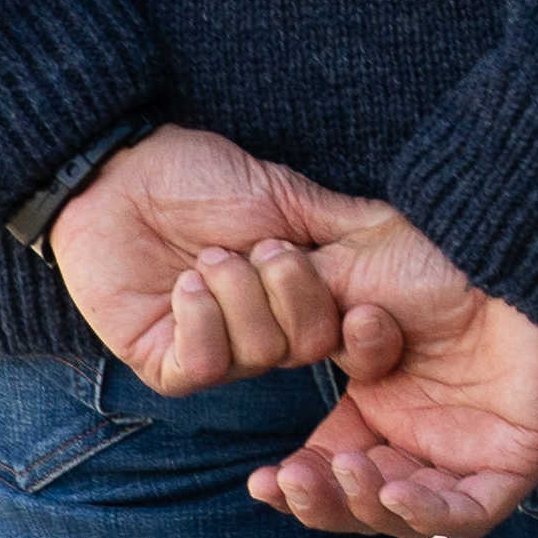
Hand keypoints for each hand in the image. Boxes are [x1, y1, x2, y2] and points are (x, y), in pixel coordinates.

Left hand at [46, 124, 351, 396]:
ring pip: (259, 353)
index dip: (368, 337)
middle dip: (289, 289)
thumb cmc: (202, 178)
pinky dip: (202, 319)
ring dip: (236, 292)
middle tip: (258, 246)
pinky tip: (186, 284)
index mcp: (300, 301)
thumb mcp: (286, 196)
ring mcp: (215, 353)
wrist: (123, 172)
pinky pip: (205, 365)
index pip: (356, 346)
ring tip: (207, 257)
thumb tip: (414, 240)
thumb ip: (345, 226)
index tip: (365, 309)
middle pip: (309, 346)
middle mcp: (263, 335)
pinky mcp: (164, 364)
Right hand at [246, 177, 537, 537]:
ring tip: (347, 471)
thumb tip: (235, 339)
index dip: (294, 485)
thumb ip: (292, 325)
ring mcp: (469, 455)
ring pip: (408, 516)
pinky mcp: (514, 464)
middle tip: (293, 480)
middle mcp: (422, 439)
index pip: (328, 470)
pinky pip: (470, 513)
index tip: (260, 482)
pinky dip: (429, 513)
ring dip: (367, 505)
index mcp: (380, 408)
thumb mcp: (340, 292)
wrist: (505, 248)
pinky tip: (393, 488)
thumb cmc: (430, 258)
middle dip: (322, 500)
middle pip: (361, 503)